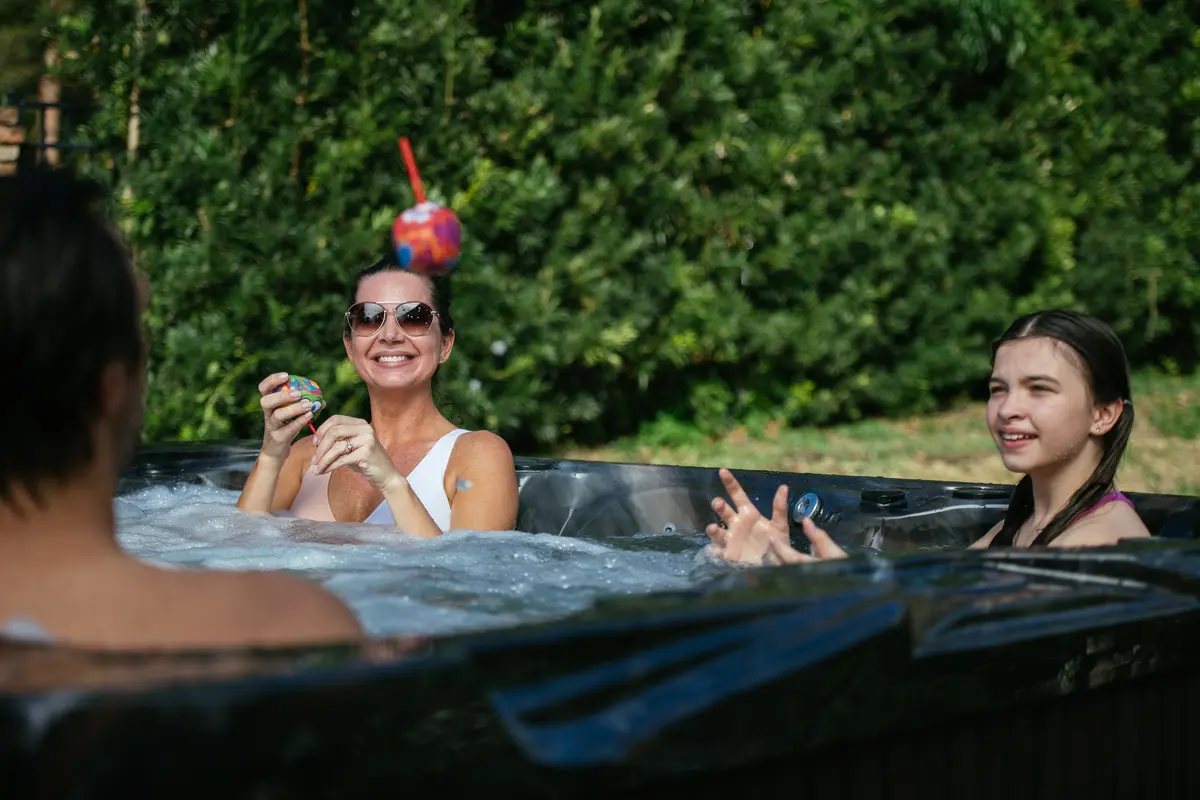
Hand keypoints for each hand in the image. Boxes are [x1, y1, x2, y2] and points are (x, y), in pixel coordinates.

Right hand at [257, 372, 314, 459]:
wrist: (275, 451)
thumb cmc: (285, 427)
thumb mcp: (291, 415)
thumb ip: (303, 405)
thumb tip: (321, 399)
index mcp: (269, 404)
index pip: (263, 388)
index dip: (272, 380)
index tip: (286, 375)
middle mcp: (267, 414)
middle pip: (266, 401)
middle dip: (281, 395)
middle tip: (298, 393)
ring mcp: (271, 427)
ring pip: (277, 416)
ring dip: (293, 409)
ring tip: (308, 405)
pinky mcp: (278, 438)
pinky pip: (288, 429)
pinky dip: (300, 421)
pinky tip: (310, 415)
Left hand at [310, 415, 404, 492]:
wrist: (386, 475)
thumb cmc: (366, 461)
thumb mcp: (351, 447)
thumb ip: (338, 441)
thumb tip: (315, 443)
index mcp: (360, 423)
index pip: (335, 419)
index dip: (321, 430)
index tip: (314, 444)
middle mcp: (364, 428)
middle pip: (334, 431)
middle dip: (320, 447)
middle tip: (313, 459)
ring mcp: (367, 440)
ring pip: (336, 446)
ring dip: (323, 459)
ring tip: (316, 469)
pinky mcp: (366, 453)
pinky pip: (341, 459)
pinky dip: (329, 466)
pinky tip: (323, 471)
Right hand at [705, 468, 846, 564]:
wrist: (776, 566)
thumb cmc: (777, 544)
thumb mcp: (780, 525)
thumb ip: (780, 507)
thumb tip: (784, 487)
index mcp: (749, 514)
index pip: (737, 495)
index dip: (730, 483)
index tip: (723, 471)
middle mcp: (737, 525)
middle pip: (725, 512)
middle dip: (720, 507)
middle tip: (718, 503)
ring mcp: (731, 540)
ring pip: (718, 532)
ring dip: (714, 530)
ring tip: (712, 528)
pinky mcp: (729, 555)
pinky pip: (720, 552)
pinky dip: (715, 551)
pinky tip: (714, 551)